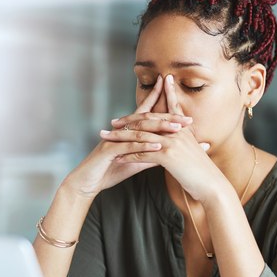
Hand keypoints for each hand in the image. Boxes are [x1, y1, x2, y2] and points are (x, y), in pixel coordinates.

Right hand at [62, 76, 193, 197]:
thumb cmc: (111, 170)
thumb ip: (152, 154)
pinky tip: (158, 145)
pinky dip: (144, 145)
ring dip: (159, 128)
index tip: (177, 94)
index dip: (159, 100)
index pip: (146, 112)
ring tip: (177, 128)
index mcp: (128, 131)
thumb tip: (171, 150)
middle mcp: (121, 130)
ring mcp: (114, 138)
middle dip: (168, 117)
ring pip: (140, 130)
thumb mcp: (136, 161)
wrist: (88, 182)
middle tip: (187, 119)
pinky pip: (129, 146)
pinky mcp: (108, 150)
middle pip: (147, 119)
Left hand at [103, 75, 224, 201]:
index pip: (169, 107)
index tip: (147, 90)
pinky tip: (117, 158)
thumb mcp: (195, 152)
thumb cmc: (204, 172)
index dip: (159, 96)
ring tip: (107, 138)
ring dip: (121, 138)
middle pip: (147, 121)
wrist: (212, 186)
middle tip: (112, 122)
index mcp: (183, 129)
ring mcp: (172, 142)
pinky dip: (128, 156)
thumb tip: (179, 139)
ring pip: (140, 136)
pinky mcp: (168, 156)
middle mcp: (177, 132)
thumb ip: (186, 142)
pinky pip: (142, 154)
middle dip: (128, 120)